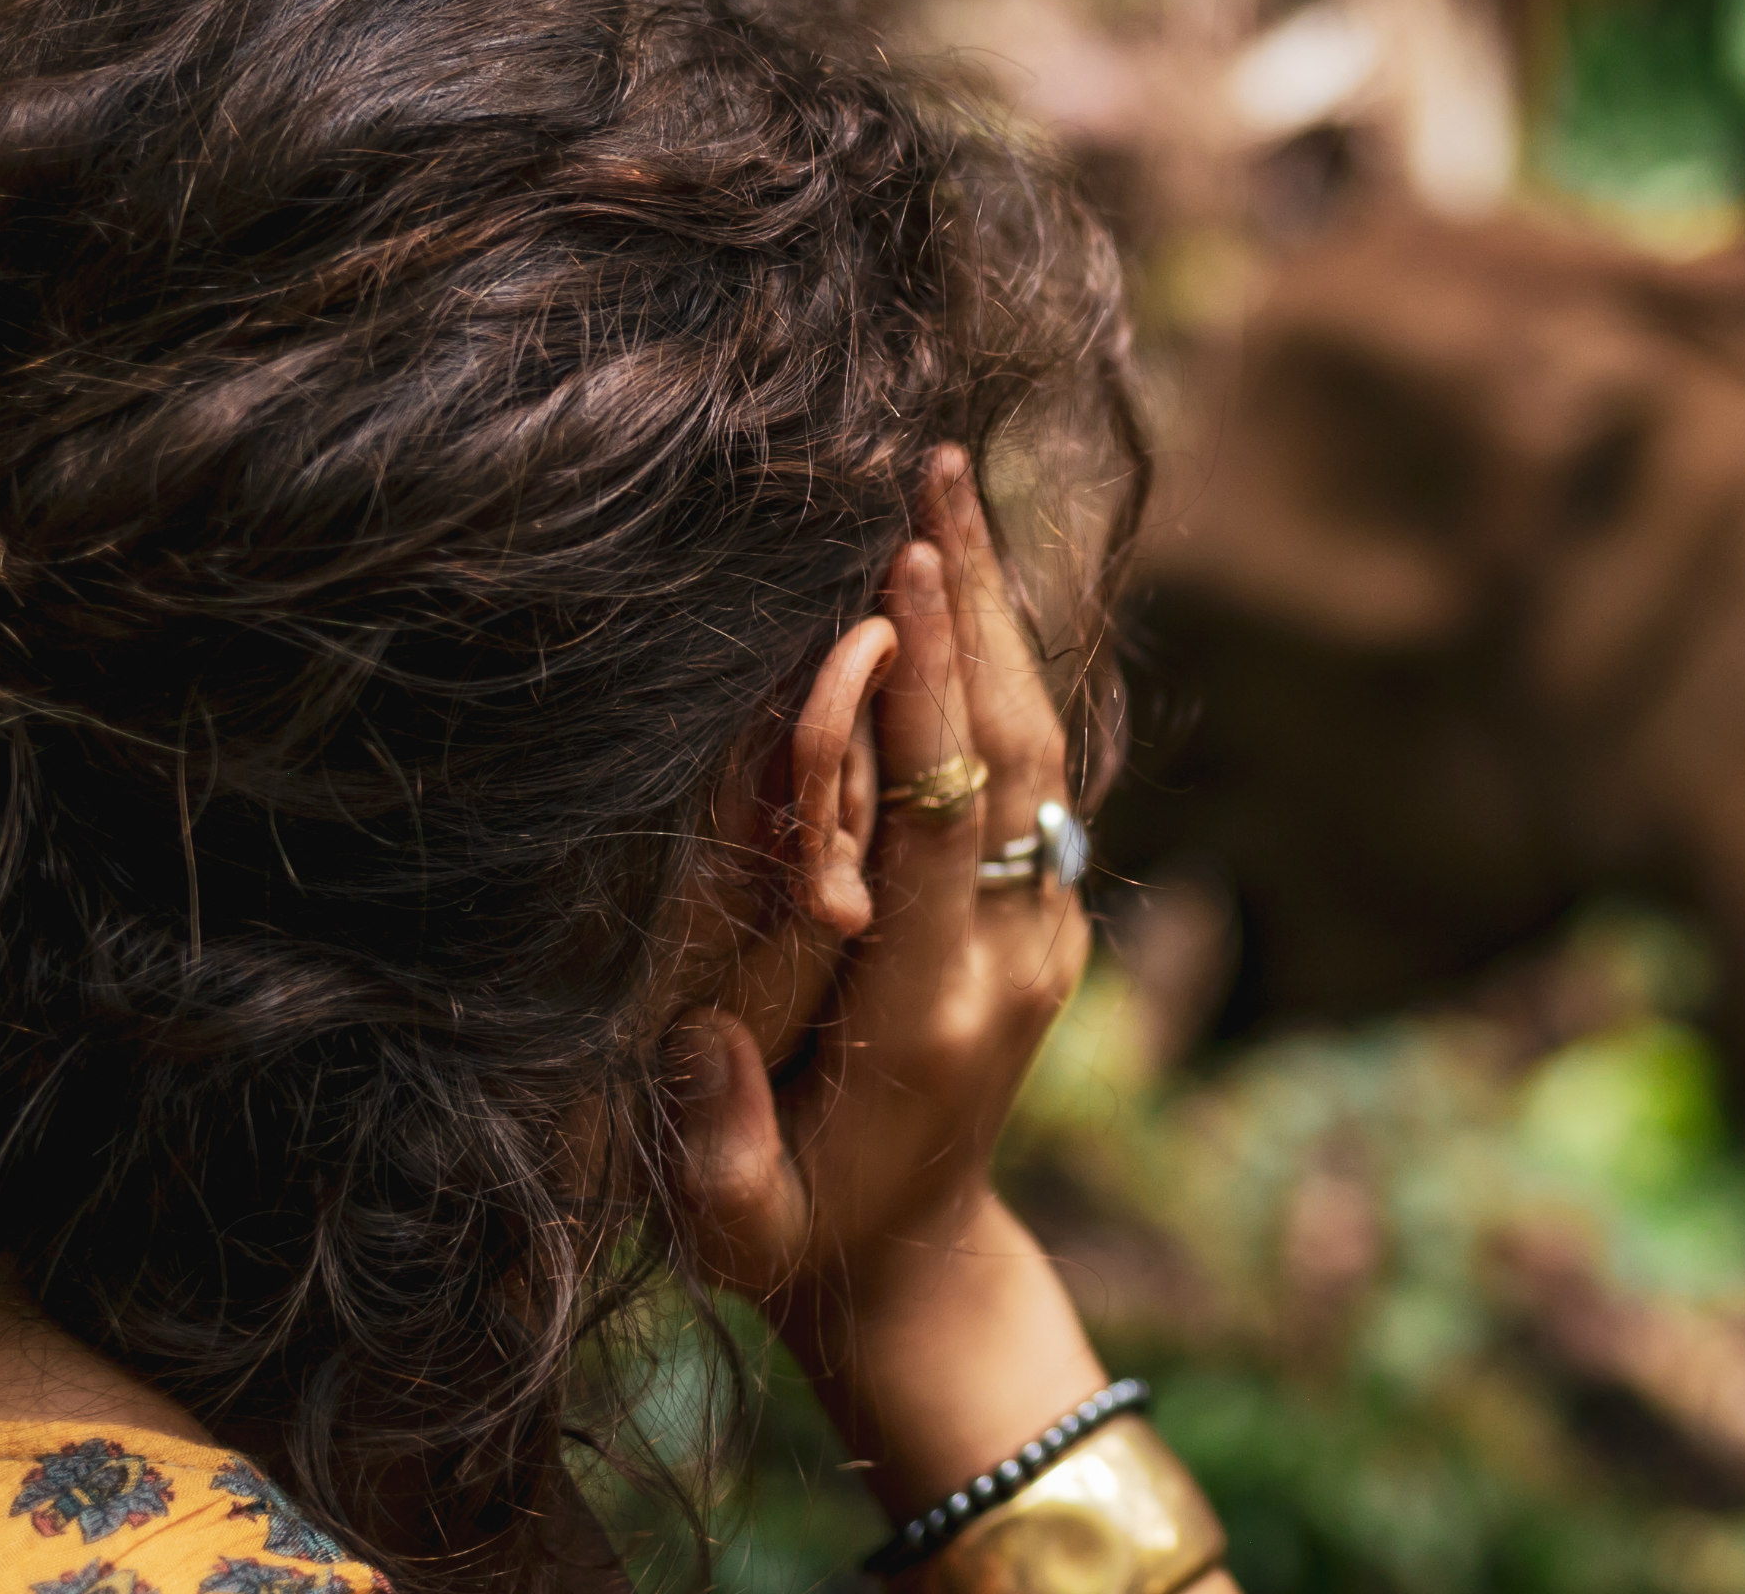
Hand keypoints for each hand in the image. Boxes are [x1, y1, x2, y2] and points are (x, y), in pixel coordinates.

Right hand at [668, 446, 1108, 1505]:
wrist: (919, 1267)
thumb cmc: (800, 1238)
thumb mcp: (741, 1232)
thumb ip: (725, 1149)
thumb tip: (700, 1045)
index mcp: (938, 1011)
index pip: (941, 823)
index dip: (923, 702)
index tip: (898, 580)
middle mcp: (1015, 955)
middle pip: (1013, 751)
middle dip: (974, 610)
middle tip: (937, 476)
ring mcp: (1045, 929)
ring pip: (1040, 745)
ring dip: (999, 615)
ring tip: (952, 490)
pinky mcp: (1043, 912)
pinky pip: (1035, 771)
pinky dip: (1001, 667)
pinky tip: (962, 579)